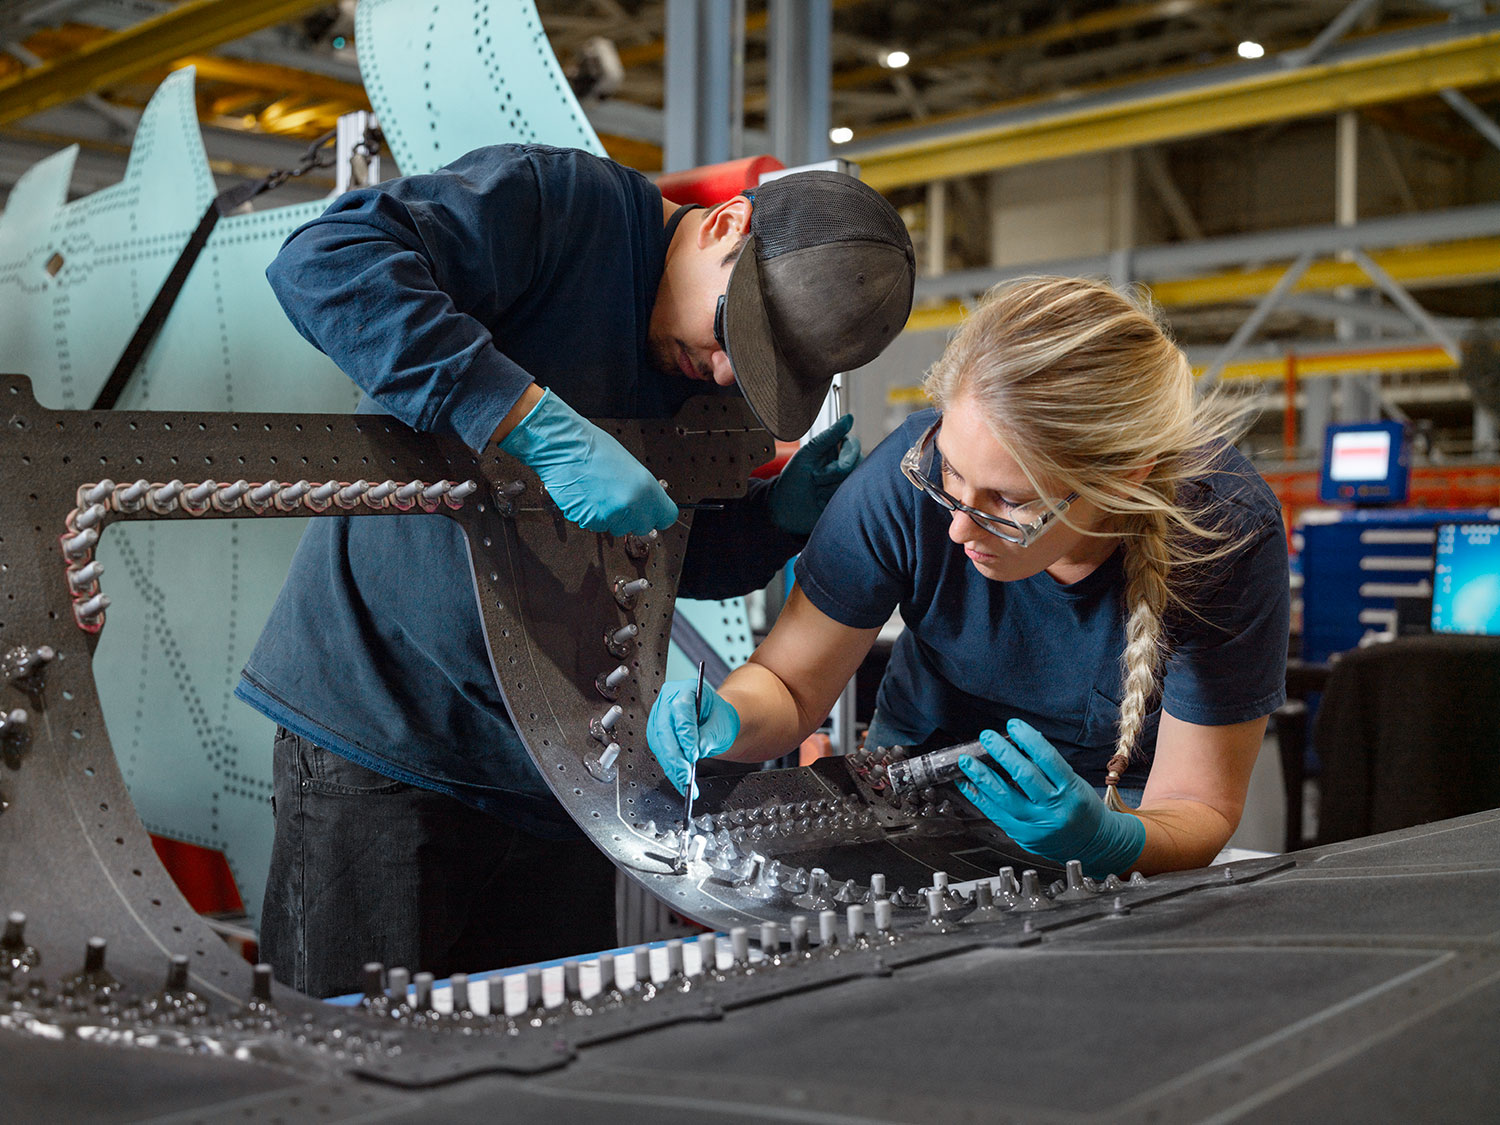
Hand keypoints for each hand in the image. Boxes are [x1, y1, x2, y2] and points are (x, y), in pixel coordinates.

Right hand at [499, 388, 677, 534]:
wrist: (563, 446)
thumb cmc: (592, 447)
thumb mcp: (630, 465)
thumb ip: (642, 489)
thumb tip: (647, 503)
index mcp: (646, 488)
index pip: (666, 517)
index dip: (658, 514)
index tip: (654, 514)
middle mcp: (630, 505)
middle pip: (642, 527)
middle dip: (633, 518)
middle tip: (620, 500)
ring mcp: (609, 515)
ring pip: (617, 527)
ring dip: (610, 516)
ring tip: (599, 492)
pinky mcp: (589, 520)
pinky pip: (595, 525)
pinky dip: (591, 514)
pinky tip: (587, 495)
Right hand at [647, 680, 739, 796]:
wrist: (715, 721)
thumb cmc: (719, 717)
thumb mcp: (722, 723)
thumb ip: (709, 735)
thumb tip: (697, 750)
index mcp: (685, 690)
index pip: (680, 709)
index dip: (686, 733)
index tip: (694, 753)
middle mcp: (667, 702)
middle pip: (665, 729)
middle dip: (675, 756)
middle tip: (686, 775)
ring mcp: (658, 718)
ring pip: (660, 744)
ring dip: (672, 766)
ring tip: (685, 782)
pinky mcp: (656, 735)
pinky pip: (660, 754)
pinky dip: (671, 769)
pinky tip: (680, 781)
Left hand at [768, 413, 862, 535]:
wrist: (784, 509)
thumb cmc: (793, 479)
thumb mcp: (808, 454)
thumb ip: (829, 436)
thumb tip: (849, 418)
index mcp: (835, 451)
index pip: (853, 446)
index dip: (846, 456)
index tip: (836, 466)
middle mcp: (845, 466)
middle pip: (857, 465)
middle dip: (833, 475)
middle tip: (815, 480)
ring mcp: (846, 485)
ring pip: (853, 483)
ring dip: (830, 490)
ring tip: (816, 492)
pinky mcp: (846, 502)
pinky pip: (852, 500)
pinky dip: (834, 502)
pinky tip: (822, 504)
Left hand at [956, 719, 1145, 878]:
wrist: (1092, 845)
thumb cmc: (1082, 809)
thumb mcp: (1074, 783)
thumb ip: (1049, 767)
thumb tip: (1022, 742)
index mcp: (1071, 790)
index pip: (1048, 759)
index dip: (1028, 739)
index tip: (1013, 725)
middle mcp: (1055, 808)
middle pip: (1024, 776)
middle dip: (1002, 754)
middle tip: (986, 738)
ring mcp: (1037, 825)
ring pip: (1005, 798)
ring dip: (982, 776)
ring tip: (967, 761)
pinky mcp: (1023, 836)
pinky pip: (996, 815)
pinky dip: (979, 798)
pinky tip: (968, 785)